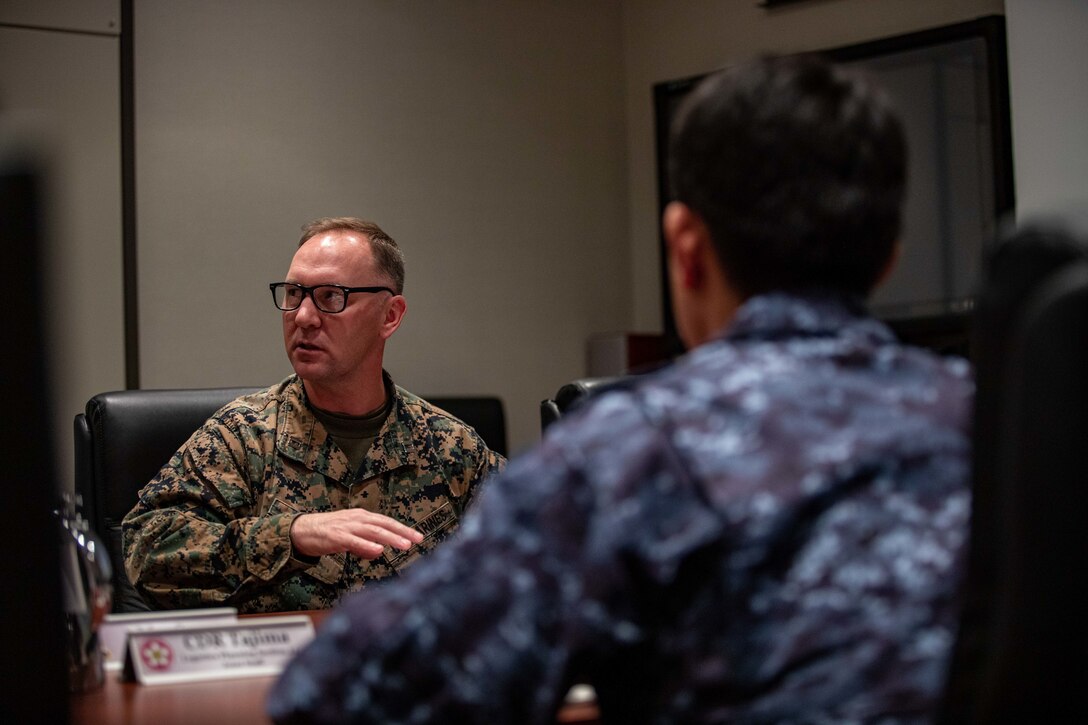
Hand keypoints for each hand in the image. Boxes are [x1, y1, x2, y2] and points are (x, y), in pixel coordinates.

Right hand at [290, 509, 423, 558]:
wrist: (301, 530)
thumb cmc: (326, 533)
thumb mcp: (350, 537)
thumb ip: (364, 544)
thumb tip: (379, 551)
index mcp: (361, 517)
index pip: (386, 522)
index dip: (403, 529)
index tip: (418, 537)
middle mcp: (357, 518)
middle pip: (384, 524)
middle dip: (402, 532)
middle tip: (417, 539)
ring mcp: (347, 526)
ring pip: (373, 530)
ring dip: (390, 538)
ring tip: (404, 545)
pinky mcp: (336, 536)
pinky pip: (354, 541)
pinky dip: (367, 545)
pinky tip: (378, 550)